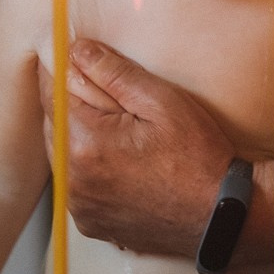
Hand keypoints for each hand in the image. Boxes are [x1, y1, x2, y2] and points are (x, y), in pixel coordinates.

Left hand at [42, 38, 235, 257]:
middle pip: (54, 124)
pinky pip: (77, 185)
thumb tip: (78, 50)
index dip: (60, 71)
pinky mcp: (91, 223)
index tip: (71, 58)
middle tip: (108, 97)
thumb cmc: (199, 158)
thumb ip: (114, 73)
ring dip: (79, 137)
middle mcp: (74, 180)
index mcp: (86, 144)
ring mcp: (81, 206)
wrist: (223, 215)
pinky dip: (89, 169)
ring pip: (63, 155)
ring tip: (120, 131)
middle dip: (72, 105)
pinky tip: (121, 162)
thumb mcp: (162, 102)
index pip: (51, 93)